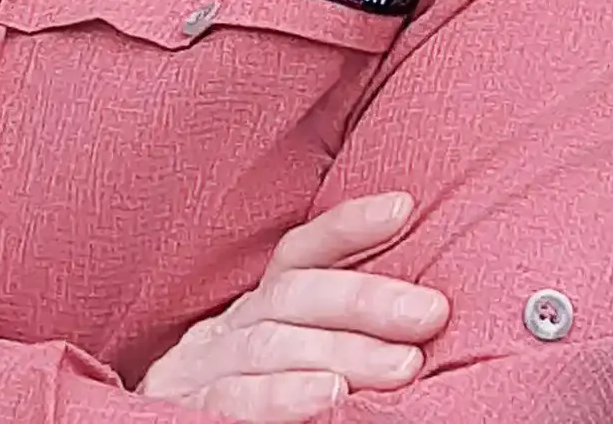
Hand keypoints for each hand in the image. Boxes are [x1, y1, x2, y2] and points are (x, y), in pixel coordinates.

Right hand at [135, 191, 449, 420]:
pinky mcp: (180, 411)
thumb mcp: (285, 358)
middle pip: (293, 296)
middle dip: (367, 300)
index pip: (297, 256)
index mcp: (250, 312)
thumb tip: (419, 309)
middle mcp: (222, 332)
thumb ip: (328, 334)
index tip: (403, 208)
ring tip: (401, 366)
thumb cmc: (242, 402)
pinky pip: (229, 401)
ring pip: (270, 346)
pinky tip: (326, 399)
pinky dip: (280, 398)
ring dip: (341, 352)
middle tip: (432, 312)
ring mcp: (196, 372)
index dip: (347, 228)